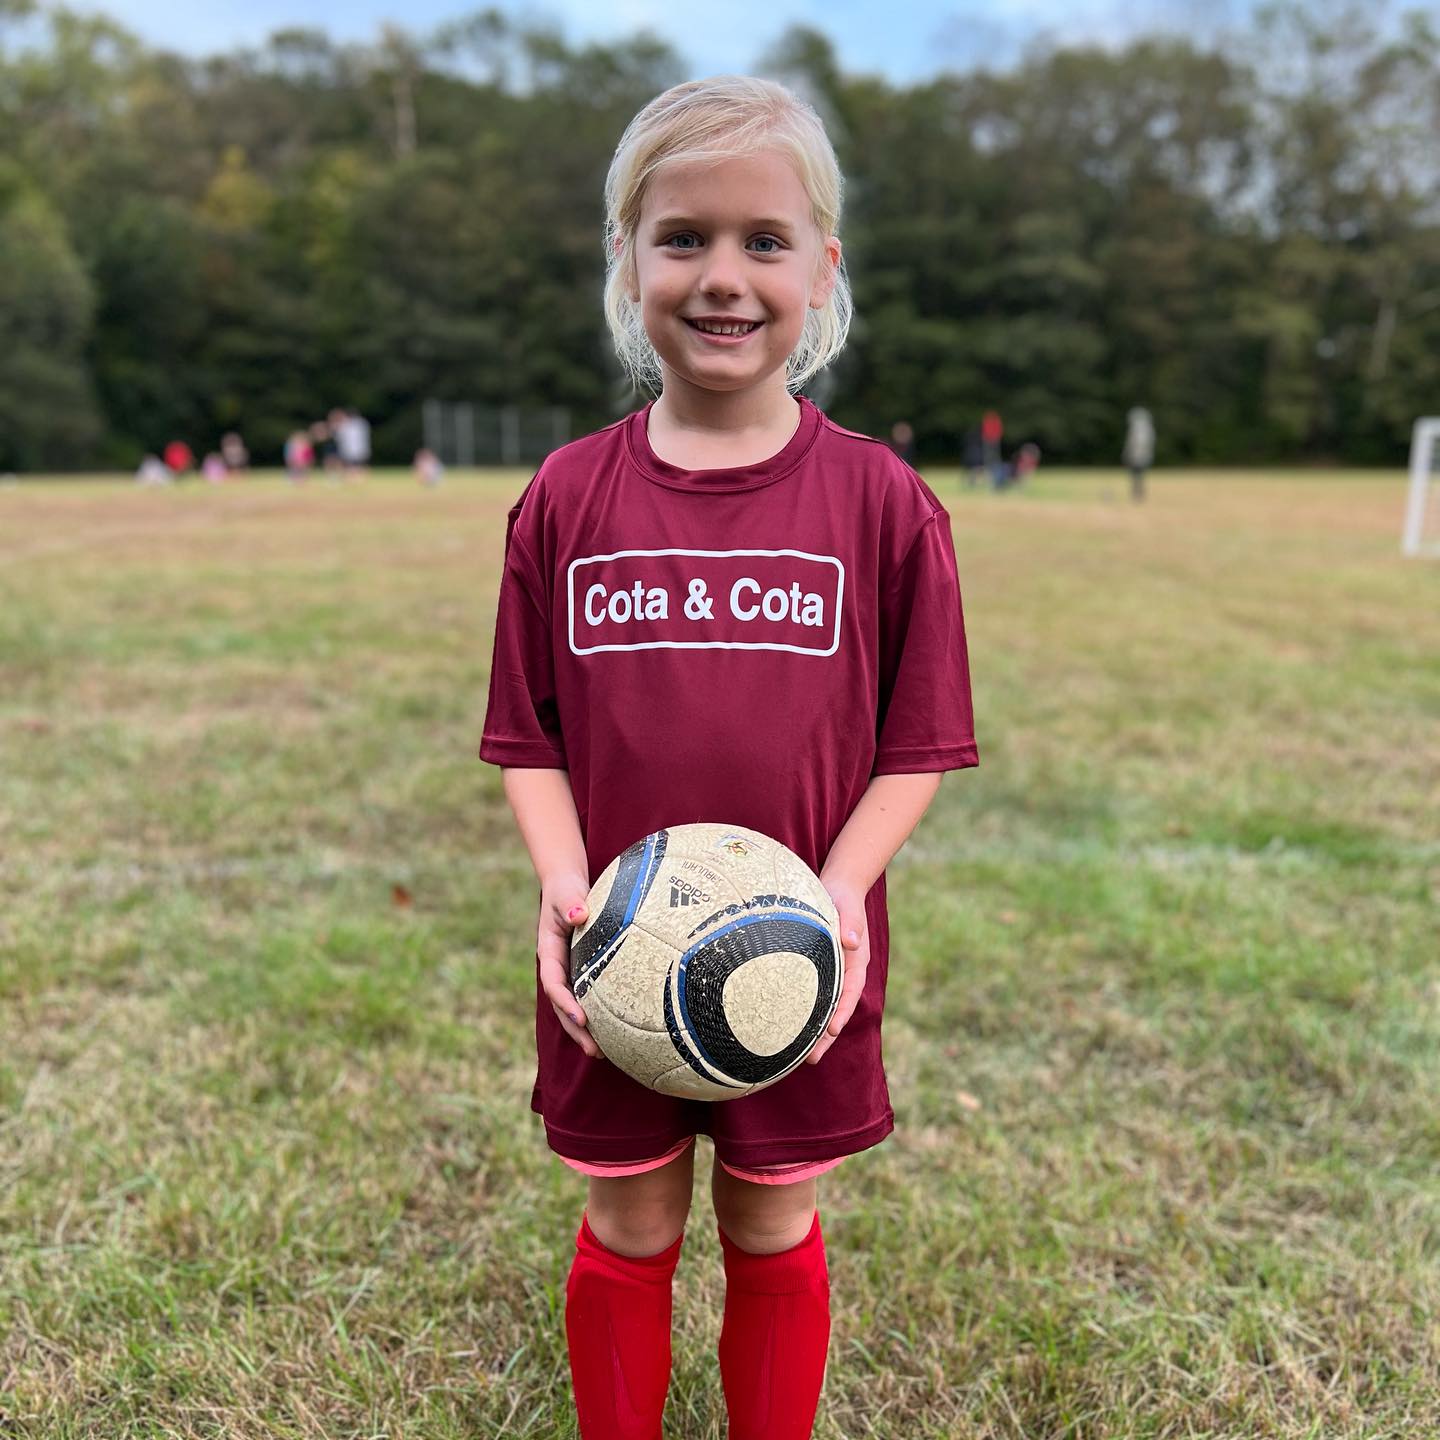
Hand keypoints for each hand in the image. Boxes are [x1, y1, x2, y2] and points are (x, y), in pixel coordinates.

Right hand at [537, 870, 599, 1058]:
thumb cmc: (566, 889)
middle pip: (563, 1005)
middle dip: (576, 1030)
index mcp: (549, 952)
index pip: (554, 982)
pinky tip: (615, 1029)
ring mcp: (568, 971)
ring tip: (604, 1053)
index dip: (565, 1002)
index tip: (581, 1019)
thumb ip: (571, 904)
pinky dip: (596, 1014)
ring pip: (573, 1006)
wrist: (565, 885)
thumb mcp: (567, 894)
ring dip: (584, 1030)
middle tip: (595, 1051)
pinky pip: (587, 995)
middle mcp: (557, 966)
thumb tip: (580, 916)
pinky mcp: (582, 970)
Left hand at [806, 874, 868, 1064]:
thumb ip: (851, 922)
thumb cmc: (843, 897)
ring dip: (811, 1030)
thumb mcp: (848, 907)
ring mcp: (829, 973)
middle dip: (824, 1037)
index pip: (849, 993)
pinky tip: (781, 1024)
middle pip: (835, 1009)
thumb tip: (850, 941)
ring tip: (795, 1056)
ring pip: (820, 1006)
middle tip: (810, 1060)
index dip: (840, 1014)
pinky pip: (807, 994)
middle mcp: (843, 972)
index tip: (831, 1032)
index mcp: (855, 962)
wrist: (838, 889)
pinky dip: (798, 1011)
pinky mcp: (812, 968)